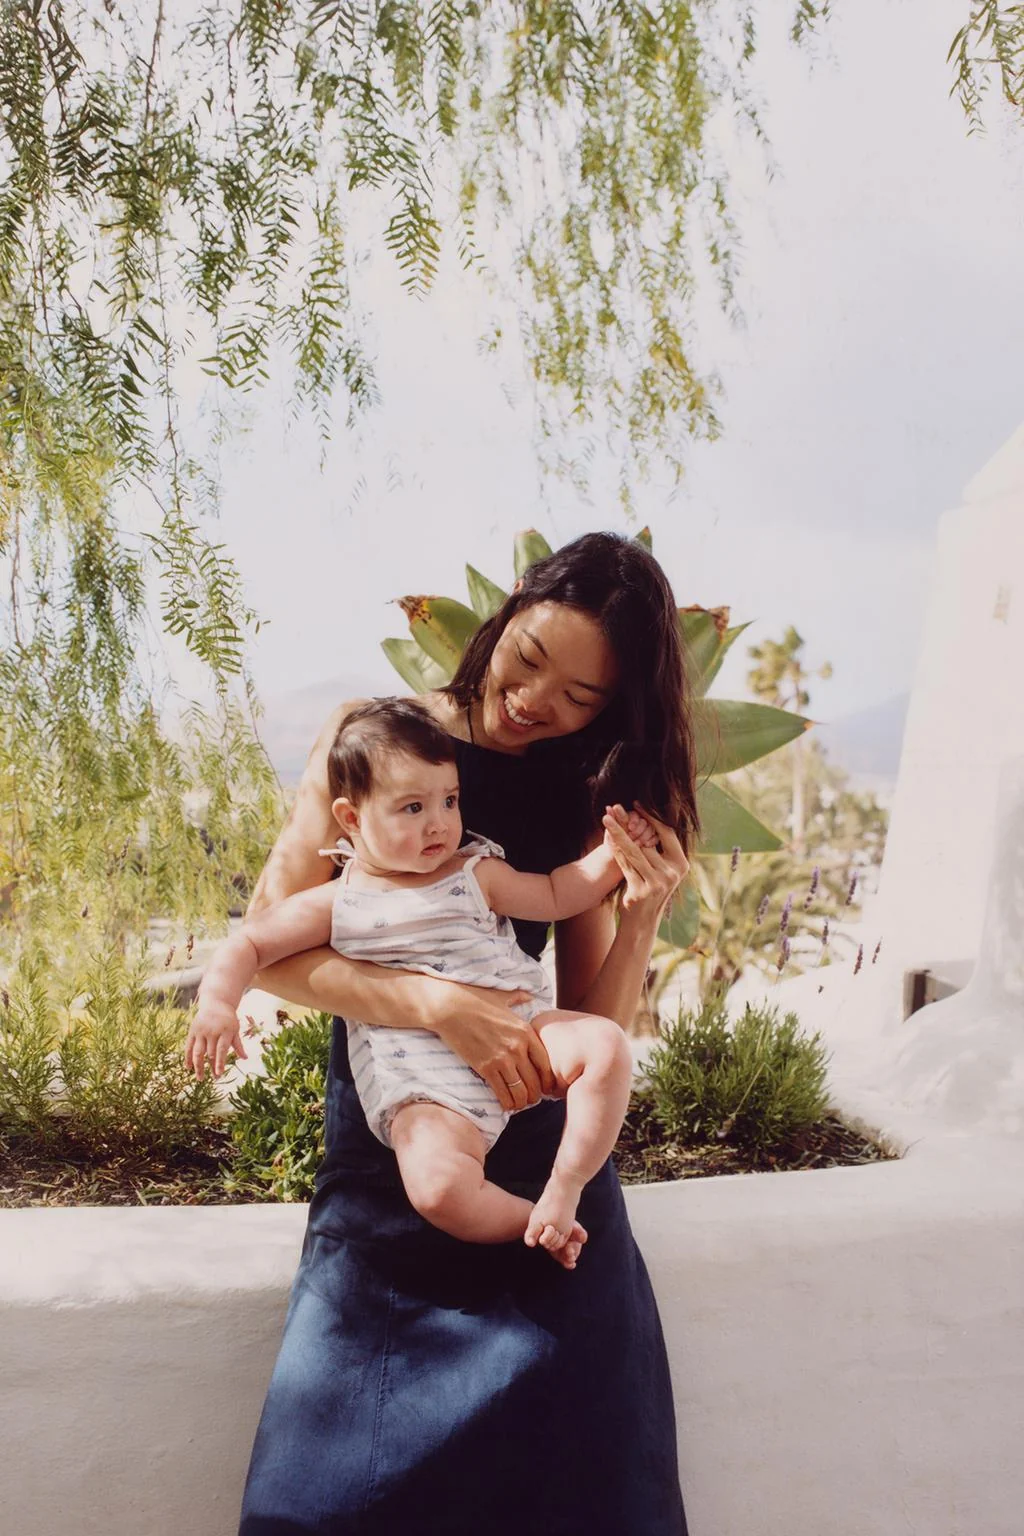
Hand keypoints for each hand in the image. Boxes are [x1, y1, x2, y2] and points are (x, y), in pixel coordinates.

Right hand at [184, 999, 247, 1080]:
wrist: (215, 1002)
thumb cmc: (228, 1018)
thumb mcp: (235, 1029)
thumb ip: (238, 1044)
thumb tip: (245, 1058)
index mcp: (225, 1031)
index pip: (222, 1050)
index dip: (220, 1062)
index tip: (219, 1074)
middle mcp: (212, 1031)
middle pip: (210, 1053)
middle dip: (212, 1067)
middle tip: (215, 1078)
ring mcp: (201, 1031)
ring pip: (198, 1052)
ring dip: (198, 1067)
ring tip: (200, 1078)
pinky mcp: (192, 1031)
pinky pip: (189, 1047)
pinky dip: (188, 1058)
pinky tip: (188, 1068)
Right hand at [424, 979, 555, 1111]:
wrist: (448, 1007)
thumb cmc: (474, 999)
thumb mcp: (502, 995)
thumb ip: (519, 997)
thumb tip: (529, 995)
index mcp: (525, 1031)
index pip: (546, 1063)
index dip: (548, 1079)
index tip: (546, 1086)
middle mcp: (517, 1047)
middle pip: (535, 1081)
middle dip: (536, 1094)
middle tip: (532, 1099)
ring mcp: (501, 1059)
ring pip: (520, 1091)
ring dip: (522, 1102)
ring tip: (519, 1104)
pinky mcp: (485, 1068)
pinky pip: (502, 1093)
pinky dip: (506, 1102)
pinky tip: (506, 1105)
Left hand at [601, 805, 688, 916]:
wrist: (642, 922)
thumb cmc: (650, 889)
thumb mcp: (660, 870)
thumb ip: (657, 849)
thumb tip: (648, 819)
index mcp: (681, 864)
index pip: (667, 833)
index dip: (651, 817)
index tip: (637, 803)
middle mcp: (673, 873)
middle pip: (647, 841)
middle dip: (629, 824)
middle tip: (614, 807)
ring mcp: (658, 883)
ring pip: (634, 851)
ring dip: (618, 833)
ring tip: (606, 819)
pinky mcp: (642, 890)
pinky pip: (625, 865)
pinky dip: (615, 851)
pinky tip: (606, 839)